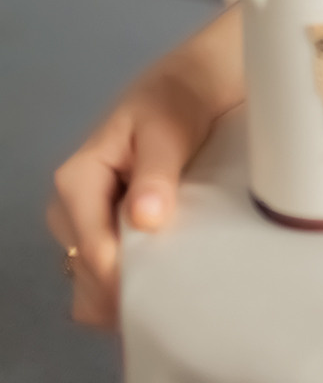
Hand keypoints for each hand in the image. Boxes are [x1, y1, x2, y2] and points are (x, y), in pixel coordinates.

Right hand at [46, 6, 243, 329]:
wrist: (192, 86)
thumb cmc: (178, 101)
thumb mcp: (168, 131)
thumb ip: (155, 175)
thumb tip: (144, 219)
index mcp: (76, 180)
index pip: (92, 250)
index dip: (125, 279)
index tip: (167, 294)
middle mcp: (71, 209)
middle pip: (87, 275)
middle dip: (126, 292)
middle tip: (177, 296)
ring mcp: (86, 226)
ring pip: (93, 284)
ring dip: (129, 294)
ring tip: (176, 292)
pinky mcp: (105, 234)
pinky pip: (107, 279)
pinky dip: (131, 288)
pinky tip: (167, 285)